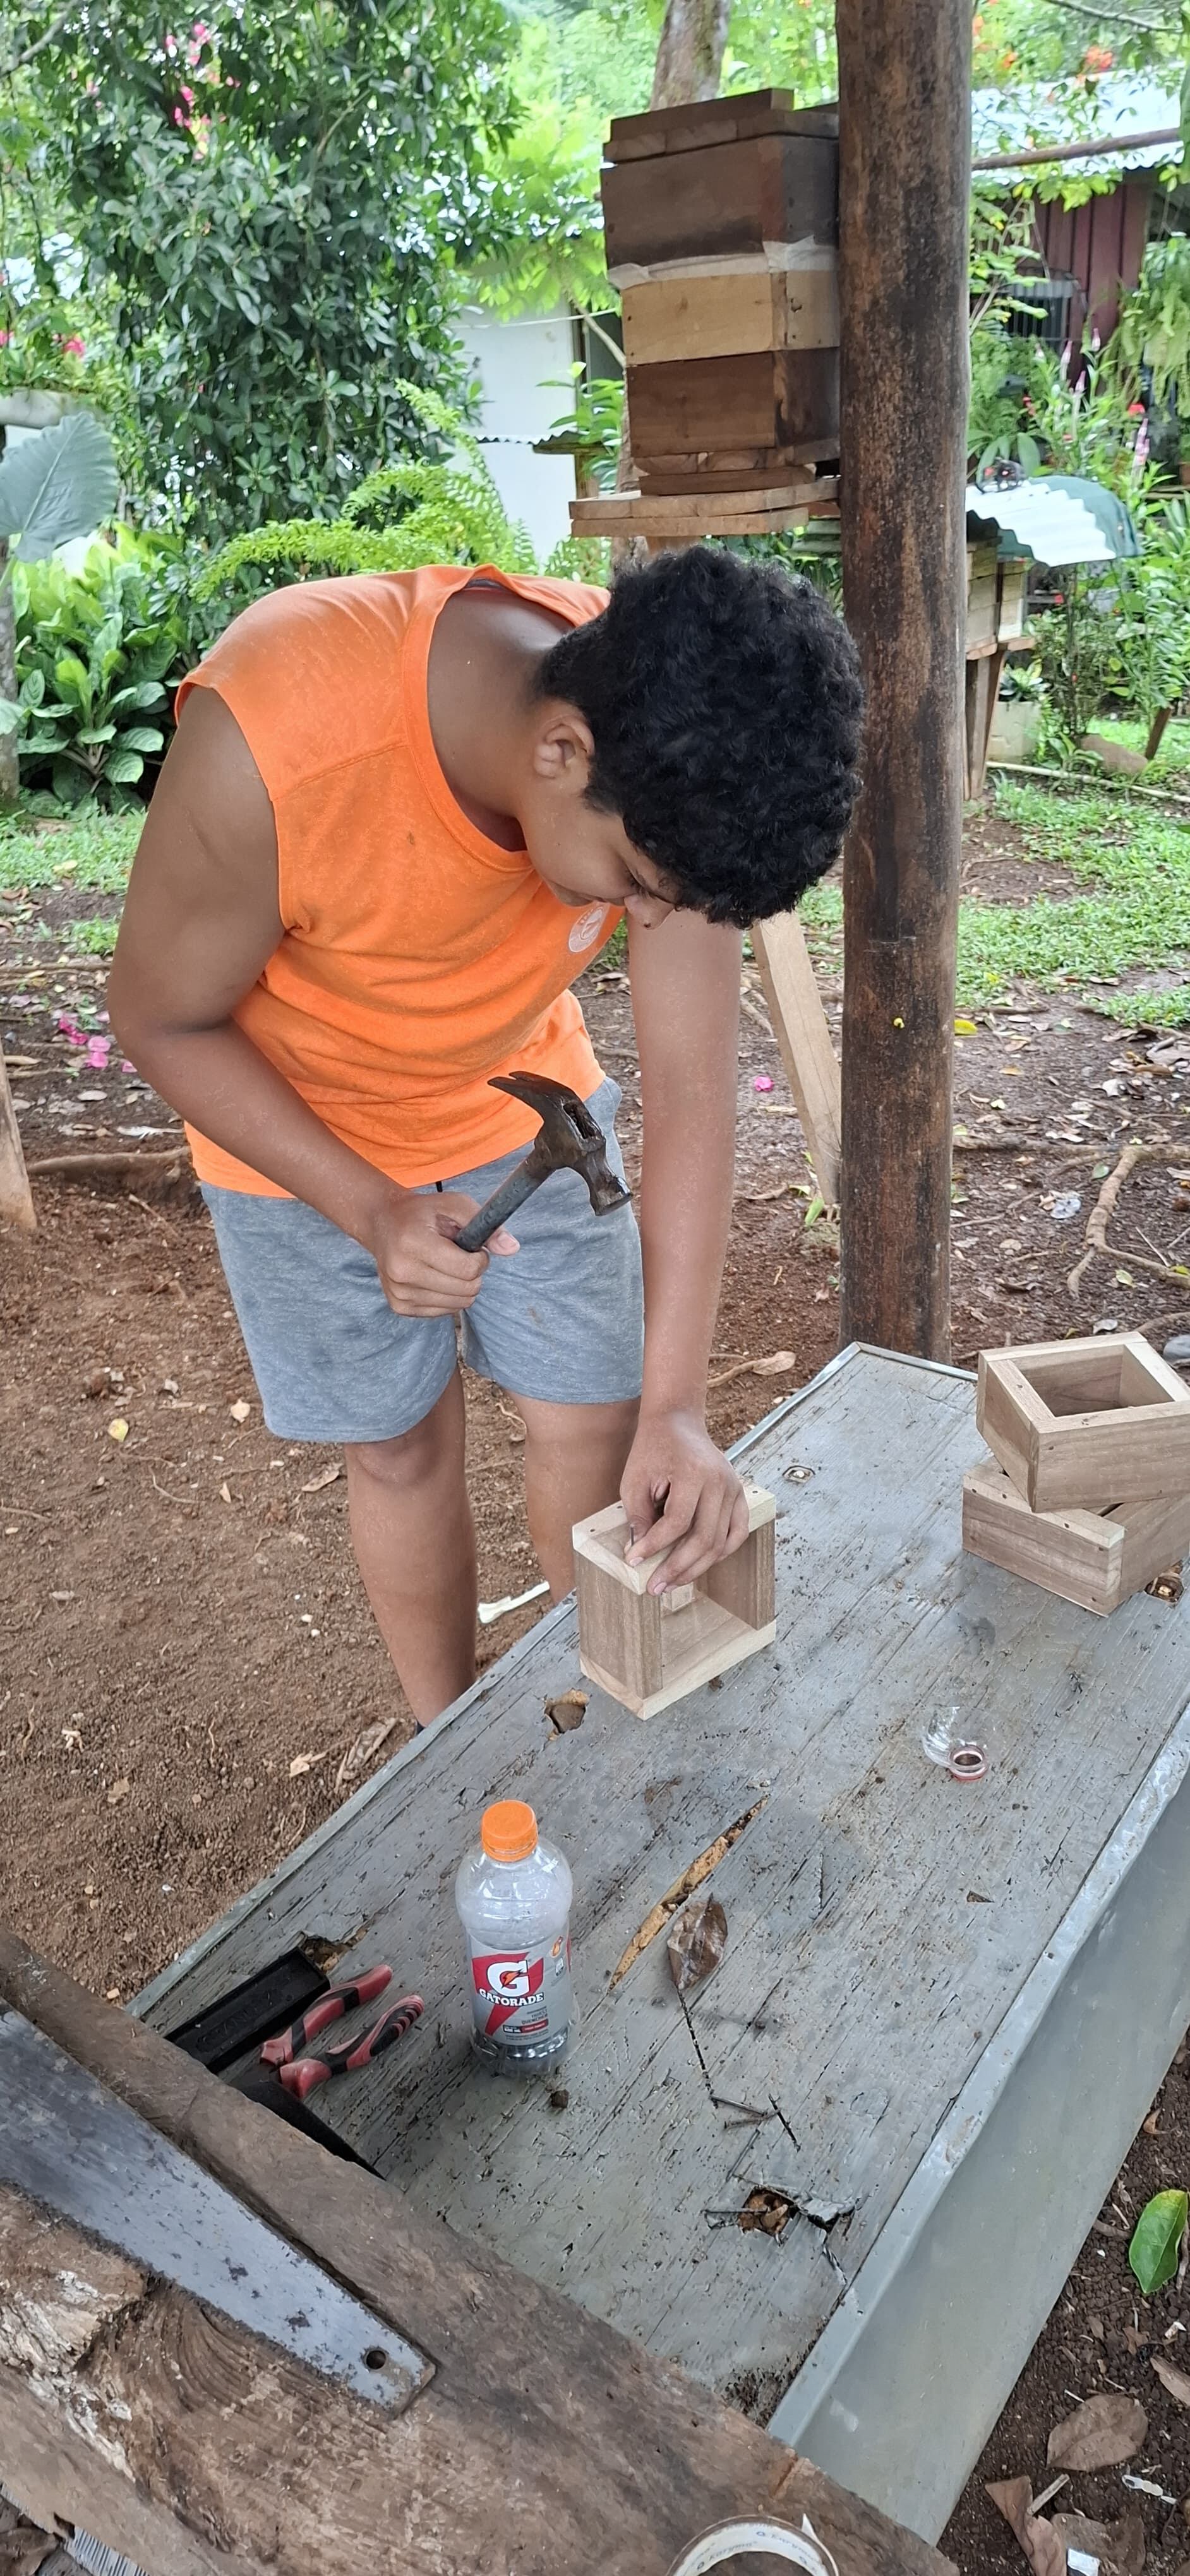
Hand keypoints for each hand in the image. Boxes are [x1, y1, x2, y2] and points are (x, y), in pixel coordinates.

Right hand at [367, 1189, 517, 1317]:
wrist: (382, 1225)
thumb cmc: (422, 1213)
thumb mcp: (454, 1204)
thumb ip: (484, 1224)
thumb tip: (512, 1248)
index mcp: (413, 1243)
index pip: (468, 1269)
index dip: (481, 1259)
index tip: (474, 1248)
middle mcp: (402, 1272)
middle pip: (467, 1290)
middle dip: (473, 1273)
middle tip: (460, 1255)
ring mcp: (399, 1293)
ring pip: (459, 1304)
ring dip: (462, 1285)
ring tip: (445, 1264)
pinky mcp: (400, 1307)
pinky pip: (445, 1311)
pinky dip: (448, 1295)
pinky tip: (434, 1276)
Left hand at [621, 1409, 749, 1593]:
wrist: (677, 1423)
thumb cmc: (653, 1448)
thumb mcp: (634, 1480)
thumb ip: (639, 1517)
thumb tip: (643, 1554)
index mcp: (695, 1473)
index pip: (677, 1522)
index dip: (654, 1546)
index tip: (634, 1560)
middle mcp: (720, 1482)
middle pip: (704, 1538)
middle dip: (677, 1568)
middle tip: (655, 1587)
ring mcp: (734, 1488)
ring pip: (721, 1542)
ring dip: (697, 1568)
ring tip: (672, 1583)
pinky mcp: (739, 1494)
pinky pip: (737, 1532)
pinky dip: (721, 1553)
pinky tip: (700, 1565)